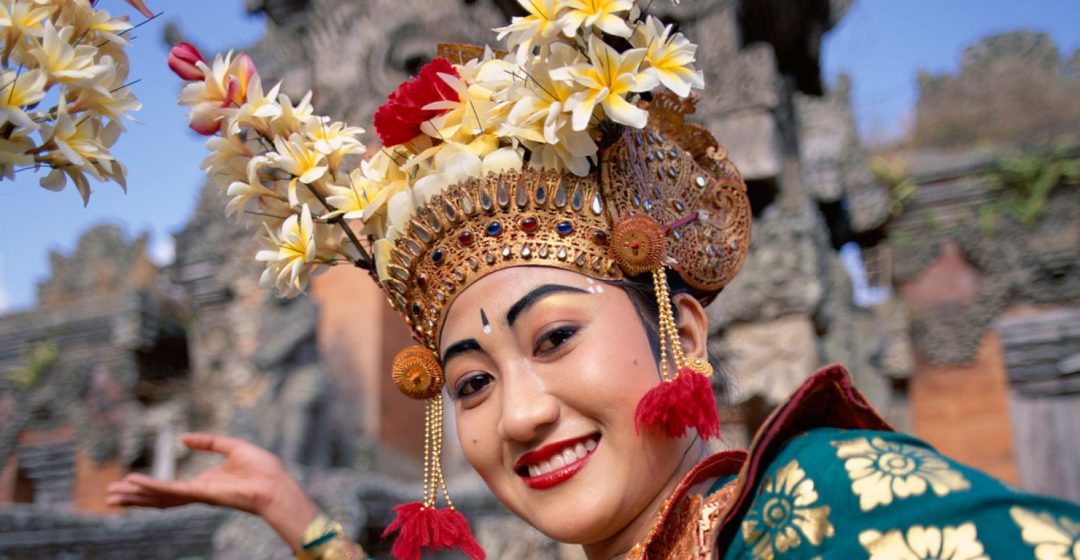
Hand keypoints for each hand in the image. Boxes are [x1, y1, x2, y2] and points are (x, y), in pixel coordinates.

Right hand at [106, 433, 317, 549]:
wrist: (276, 484)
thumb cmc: (262, 469)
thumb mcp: (232, 447)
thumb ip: (208, 442)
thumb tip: (184, 438)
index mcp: (204, 483)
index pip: (170, 488)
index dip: (149, 486)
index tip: (129, 483)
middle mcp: (197, 493)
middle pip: (158, 497)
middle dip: (134, 497)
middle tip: (109, 496)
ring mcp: (197, 495)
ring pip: (159, 497)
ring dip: (135, 496)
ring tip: (111, 496)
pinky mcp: (200, 494)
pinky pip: (170, 490)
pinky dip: (151, 486)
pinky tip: (133, 482)